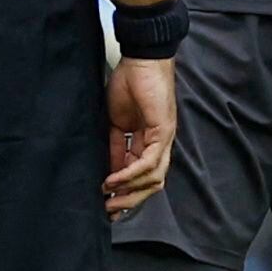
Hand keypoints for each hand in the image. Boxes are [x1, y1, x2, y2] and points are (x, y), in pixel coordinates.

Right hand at [103, 56, 174, 215]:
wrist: (139, 60)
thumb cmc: (128, 84)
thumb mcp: (115, 122)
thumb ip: (115, 147)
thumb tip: (109, 172)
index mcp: (148, 142)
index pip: (140, 176)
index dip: (124, 193)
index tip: (106, 205)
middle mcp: (160, 145)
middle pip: (151, 184)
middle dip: (129, 200)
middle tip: (109, 210)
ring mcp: (165, 139)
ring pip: (153, 178)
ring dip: (130, 191)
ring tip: (108, 196)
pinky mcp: (163, 132)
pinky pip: (149, 162)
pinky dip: (130, 174)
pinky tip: (113, 179)